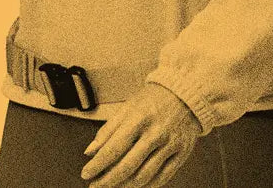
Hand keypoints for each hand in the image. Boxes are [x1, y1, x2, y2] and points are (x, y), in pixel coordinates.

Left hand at [80, 81, 201, 186]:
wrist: (186, 93)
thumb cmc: (153, 100)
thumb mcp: (128, 107)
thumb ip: (108, 129)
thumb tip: (90, 152)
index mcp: (139, 118)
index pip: (114, 148)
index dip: (98, 164)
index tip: (86, 174)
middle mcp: (155, 132)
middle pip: (127, 166)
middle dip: (107, 181)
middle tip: (95, 186)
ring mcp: (170, 144)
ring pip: (144, 176)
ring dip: (125, 186)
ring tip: (113, 186)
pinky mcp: (182, 153)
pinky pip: (162, 178)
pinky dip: (146, 186)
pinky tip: (135, 185)